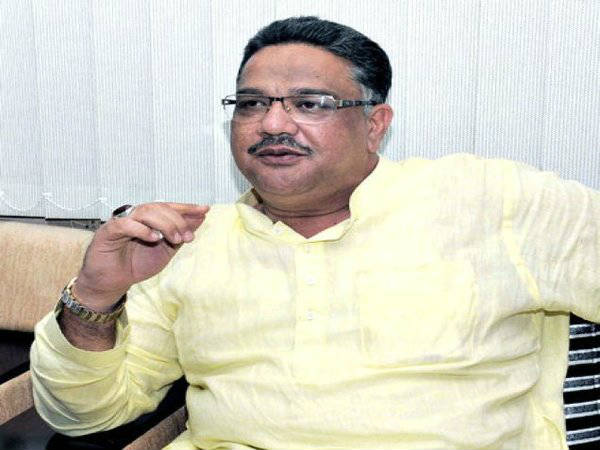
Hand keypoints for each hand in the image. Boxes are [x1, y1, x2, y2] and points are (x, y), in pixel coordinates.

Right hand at [73, 202, 209, 310]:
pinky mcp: (107, 231)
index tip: (204, 209)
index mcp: (148, 219)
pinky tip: (154, 238)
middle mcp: (135, 217)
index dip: (186, 207)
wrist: (112, 283)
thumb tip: (199, 219)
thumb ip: (180, 236)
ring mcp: (121, 222)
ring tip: (175, 239)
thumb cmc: (135, 265)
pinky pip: (125, 224)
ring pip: (145, 211)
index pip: (168, 207)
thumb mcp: (165, 252)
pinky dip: (142, 229)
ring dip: (165, 224)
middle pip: (158, 207)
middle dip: (178, 220)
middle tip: (188, 237)